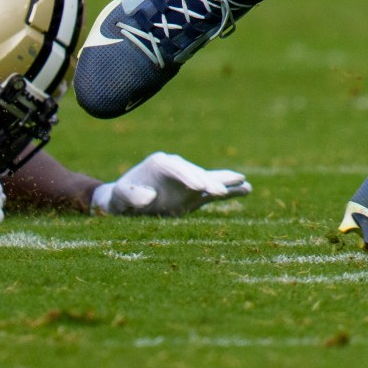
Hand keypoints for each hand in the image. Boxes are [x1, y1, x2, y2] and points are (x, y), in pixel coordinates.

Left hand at [91, 153, 250, 216]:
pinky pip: (214, 190)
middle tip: (219, 192)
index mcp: (160, 163)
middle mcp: (179, 168)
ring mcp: (189, 180)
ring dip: (225, 182)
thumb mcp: (120, 197)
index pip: (178, 168)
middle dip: (209, 182)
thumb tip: (149, 197)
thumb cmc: (120, 199)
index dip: (189, 176)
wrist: (126, 203)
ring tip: (245, 183)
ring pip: (210, 179)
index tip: (199, 187)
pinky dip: (230, 189)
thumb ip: (131, 195)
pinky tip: (247, 189)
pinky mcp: (195, 192)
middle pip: (197, 173)